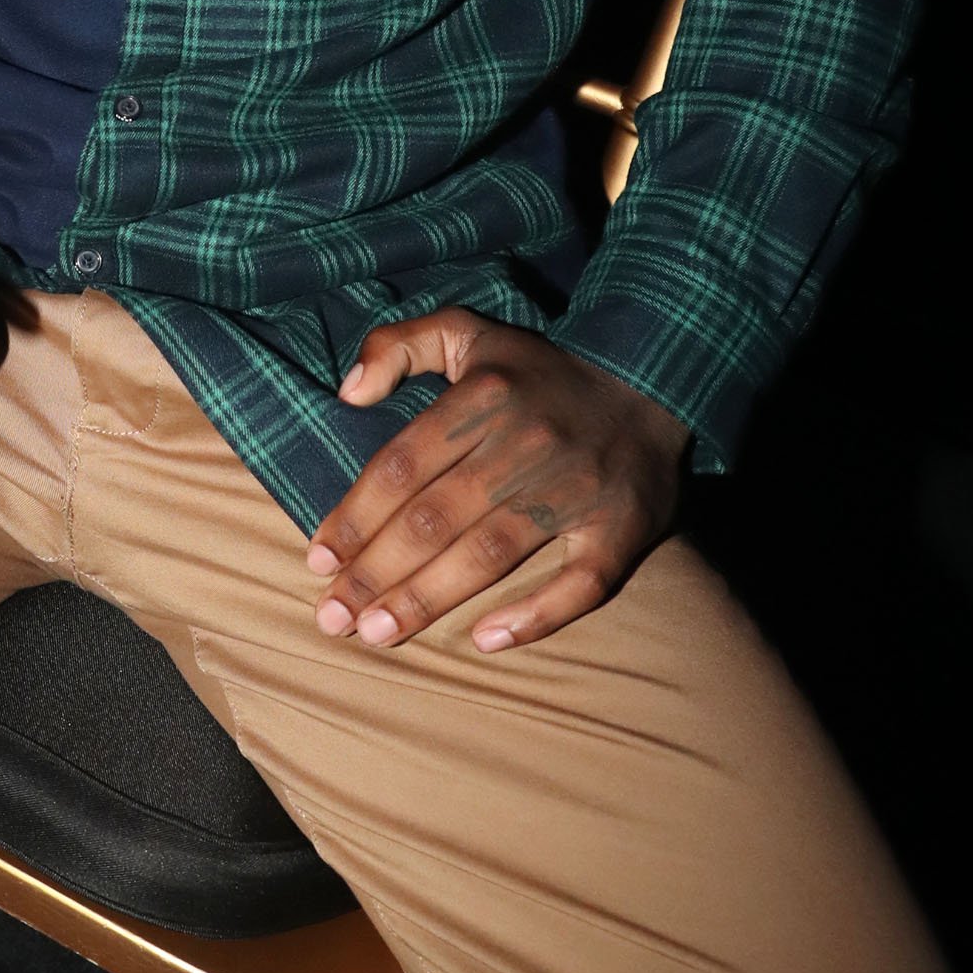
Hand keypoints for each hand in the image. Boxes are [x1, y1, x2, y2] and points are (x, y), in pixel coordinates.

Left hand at [304, 310, 686, 653]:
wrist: (654, 376)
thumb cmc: (540, 371)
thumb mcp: (467, 330)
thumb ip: (398, 345)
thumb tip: (346, 392)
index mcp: (483, 396)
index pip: (401, 466)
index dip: (354, 516)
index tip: (318, 559)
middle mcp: (525, 442)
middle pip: (434, 517)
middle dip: (375, 572)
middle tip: (334, 616)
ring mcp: (575, 488)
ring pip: (489, 552)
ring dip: (427, 598)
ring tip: (378, 634)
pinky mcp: (622, 528)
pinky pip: (579, 584)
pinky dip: (535, 615)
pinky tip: (486, 641)